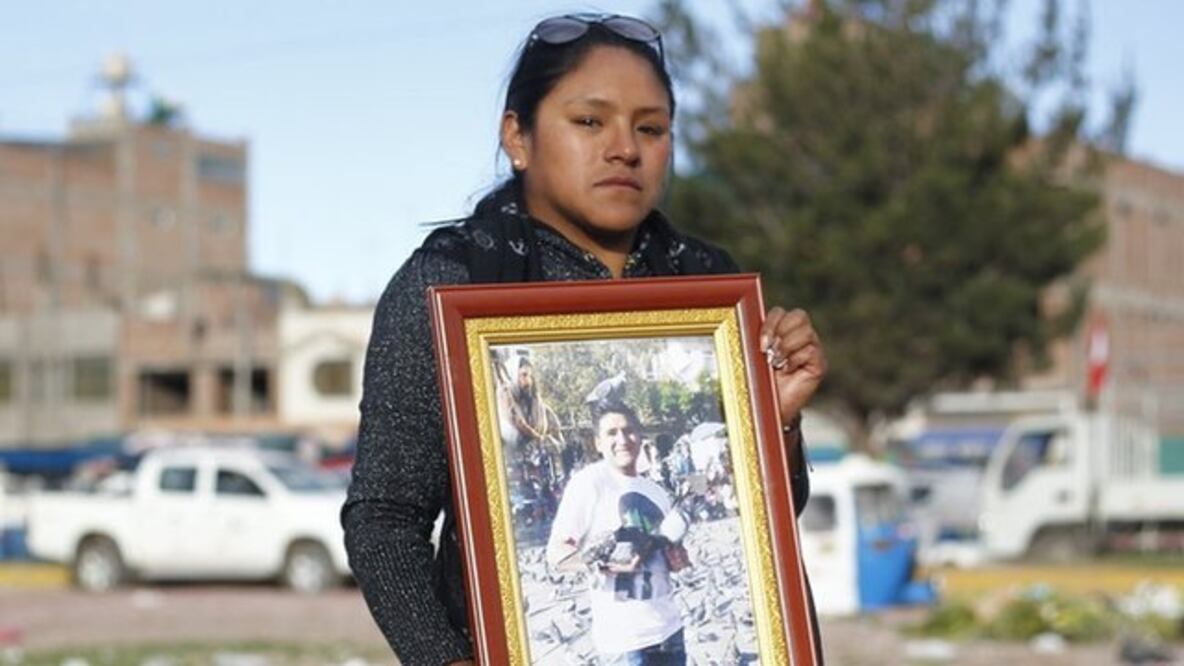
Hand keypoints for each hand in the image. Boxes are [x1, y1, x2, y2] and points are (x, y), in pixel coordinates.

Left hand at [761, 307, 826, 422]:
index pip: (781, 312)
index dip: (770, 324)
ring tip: (776, 362)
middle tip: (769, 351)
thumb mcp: (755, 356)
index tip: (761, 344)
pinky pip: (811, 351)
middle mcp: (800, 337)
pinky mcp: (819, 364)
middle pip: (799, 315)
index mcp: (782, 331)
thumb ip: (759, 338)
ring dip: (787, 346)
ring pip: (806, 332)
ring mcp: (812, 349)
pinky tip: (787, 371)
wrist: (768, 408)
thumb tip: (749, 321)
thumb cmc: (760, 381)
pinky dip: (795, 360)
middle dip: (781, 331)